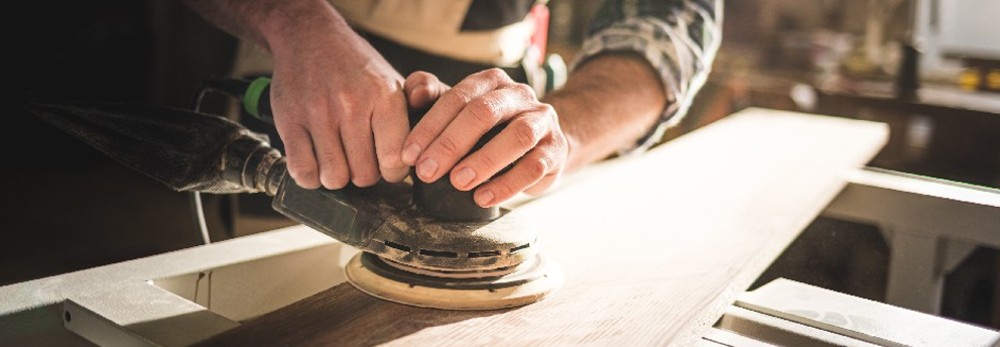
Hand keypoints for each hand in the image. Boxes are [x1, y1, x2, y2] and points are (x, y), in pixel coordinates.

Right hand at [268, 22, 409, 189]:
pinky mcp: (289, 120)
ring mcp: (318, 113)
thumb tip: (424, 149)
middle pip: (364, 175)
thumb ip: (418, 110)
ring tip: (339, 160)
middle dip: (364, 174)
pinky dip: (310, 176)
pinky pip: (303, 171)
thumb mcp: (394, 81)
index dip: (393, 173)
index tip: (387, 166)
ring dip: (337, 176)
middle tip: (361, 158)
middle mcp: (352, 104)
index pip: (395, 161)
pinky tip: (316, 162)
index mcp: (385, 96)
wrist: (309, 37)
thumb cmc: (357, 68)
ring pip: (334, 177)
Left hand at [401, 69, 569, 206]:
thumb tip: (414, 94)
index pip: (458, 97)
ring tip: (458, 183)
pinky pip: (535, 166)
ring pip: (518, 136)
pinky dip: (507, 184)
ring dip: (484, 161)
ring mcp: (542, 121)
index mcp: (491, 81)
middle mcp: (519, 95)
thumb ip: (431, 94)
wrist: (538, 143)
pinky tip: (483, 198)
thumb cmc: (488, 129)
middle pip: (485, 112)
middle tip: (427, 171)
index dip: (430, 126)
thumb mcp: (457, 110)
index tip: (409, 155)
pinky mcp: (555, 149)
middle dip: (452, 143)